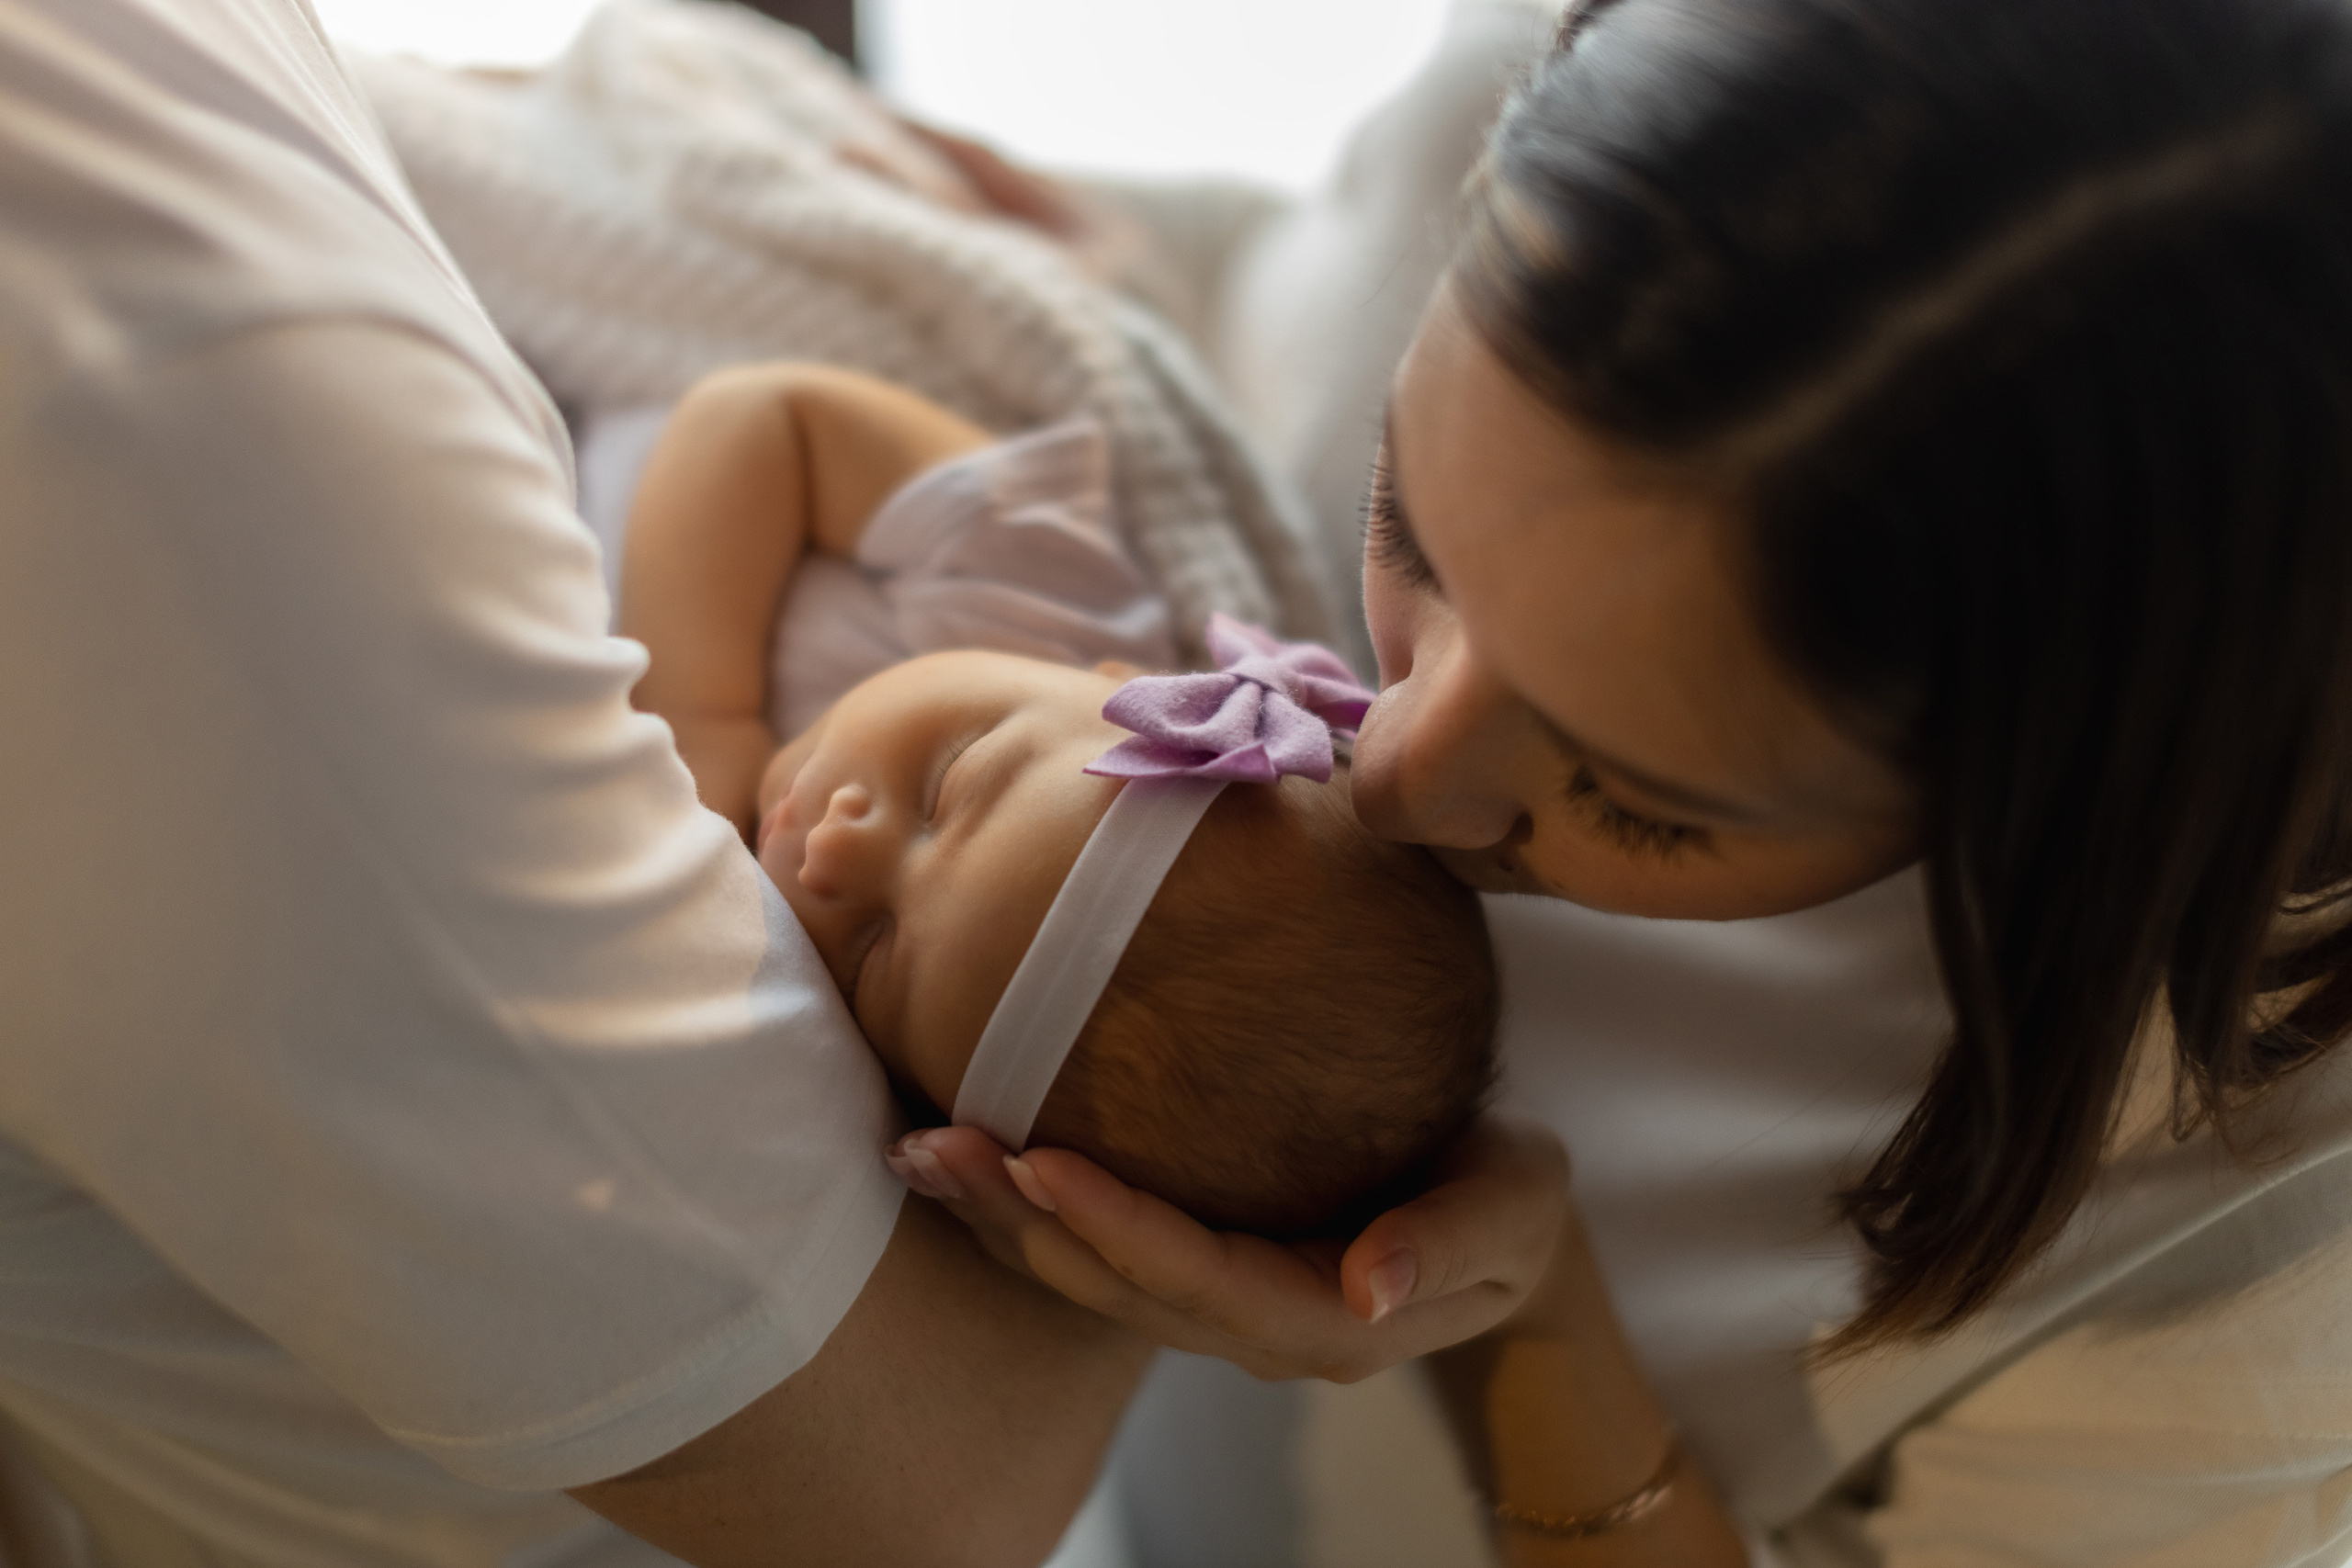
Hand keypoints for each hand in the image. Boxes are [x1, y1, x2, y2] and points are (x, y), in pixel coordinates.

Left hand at [886, 1112, 1569, 1382]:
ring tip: (920, 1154)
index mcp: (1330, 1318)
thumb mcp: (1514, 1209)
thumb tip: (1372, 1285)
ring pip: (1093, 1283)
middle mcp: (1258, 1328)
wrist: (1502, 1231)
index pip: (1207, 1282)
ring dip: (1002, 1224)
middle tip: (938, 1149)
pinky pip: (1098, 1258)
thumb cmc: (1511, 1202)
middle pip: (1123, 1290)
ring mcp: (1221, 1310)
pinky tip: (965, 1166)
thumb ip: (1451, 1242)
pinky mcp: (1198, 1275)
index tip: (1041, 1165)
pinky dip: (1024, 1217)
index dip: (1120, 1229)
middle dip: (1024, 1224)